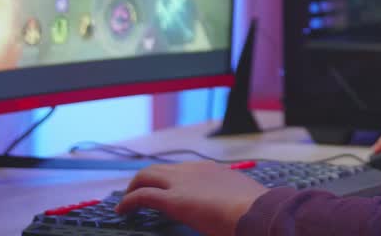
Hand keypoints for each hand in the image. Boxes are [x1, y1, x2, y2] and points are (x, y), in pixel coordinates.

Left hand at [116, 161, 268, 235]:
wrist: (258, 211)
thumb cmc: (256, 211)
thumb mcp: (242, 201)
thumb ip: (230, 201)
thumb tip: (232, 211)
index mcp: (212, 171)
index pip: (183, 170)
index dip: (169, 179)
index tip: (165, 190)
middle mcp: (194, 171)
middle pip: (159, 169)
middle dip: (145, 179)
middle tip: (138, 193)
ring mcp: (182, 183)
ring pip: (146, 176)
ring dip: (134, 188)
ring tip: (127, 201)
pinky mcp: (173, 200)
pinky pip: (142, 196)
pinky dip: (128, 201)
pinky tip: (122, 211)